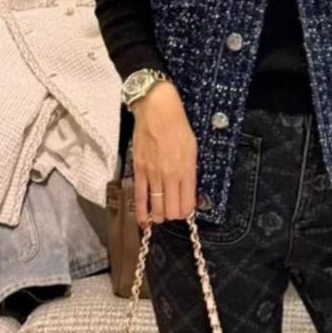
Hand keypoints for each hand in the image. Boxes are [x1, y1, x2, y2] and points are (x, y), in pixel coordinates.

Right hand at [131, 81, 197, 230]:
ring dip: (159, 216)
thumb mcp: (192, 148)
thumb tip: (189, 191)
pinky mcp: (139, 171)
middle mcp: (170, 176)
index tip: (186, 210)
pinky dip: (142, 212)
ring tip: (160, 216)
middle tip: (173, 211)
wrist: (157, 111)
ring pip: (156, 208)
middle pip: (172, 210)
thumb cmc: (178, 126)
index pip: (187, 203)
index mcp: (186, 170)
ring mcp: (153, 174)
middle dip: (174, 215)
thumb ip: (190, 172)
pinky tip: (144, 222)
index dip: (187, 212)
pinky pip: (139, 198)